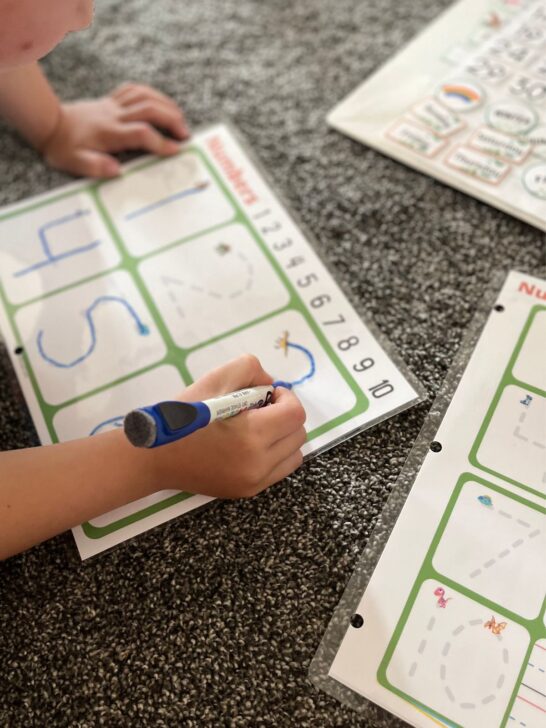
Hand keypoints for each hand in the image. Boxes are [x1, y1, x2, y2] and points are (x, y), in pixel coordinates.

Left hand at [41, 82, 188, 177]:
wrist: (49, 125)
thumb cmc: (63, 148)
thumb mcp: (74, 163)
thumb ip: (95, 167)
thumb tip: (116, 170)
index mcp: (109, 133)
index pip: (141, 133)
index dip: (161, 142)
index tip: (176, 151)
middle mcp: (114, 115)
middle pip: (149, 109)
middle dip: (171, 119)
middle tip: (185, 134)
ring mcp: (113, 105)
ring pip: (145, 96)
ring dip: (166, 105)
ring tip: (179, 118)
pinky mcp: (111, 100)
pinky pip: (135, 90)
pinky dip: (151, 94)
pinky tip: (160, 103)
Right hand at [150, 354, 306, 498]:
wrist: (156, 456)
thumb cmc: (184, 414)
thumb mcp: (217, 377)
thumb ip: (252, 370)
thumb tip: (272, 386)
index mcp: (252, 435)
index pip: (295, 413)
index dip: (286, 397)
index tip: (265, 394)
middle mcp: (259, 463)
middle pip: (298, 433)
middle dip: (285, 415)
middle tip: (258, 409)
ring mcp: (255, 481)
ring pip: (294, 454)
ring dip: (283, 436)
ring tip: (256, 428)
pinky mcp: (248, 491)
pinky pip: (280, 470)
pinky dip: (275, 454)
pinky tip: (251, 445)